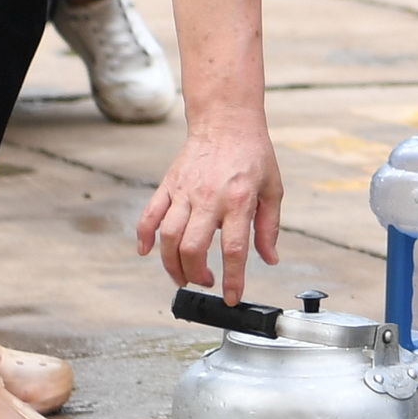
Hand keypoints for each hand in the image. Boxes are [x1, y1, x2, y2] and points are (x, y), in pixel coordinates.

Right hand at [135, 121, 283, 297]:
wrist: (226, 120)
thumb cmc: (253, 154)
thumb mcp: (273, 189)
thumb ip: (269, 227)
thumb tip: (270, 259)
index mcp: (239, 201)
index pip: (234, 250)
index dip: (232, 279)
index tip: (231, 298)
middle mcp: (209, 198)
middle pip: (193, 248)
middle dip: (196, 275)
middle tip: (205, 281)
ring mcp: (185, 192)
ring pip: (168, 237)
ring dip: (171, 264)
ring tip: (182, 276)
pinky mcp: (168, 185)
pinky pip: (149, 215)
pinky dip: (144, 237)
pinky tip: (147, 252)